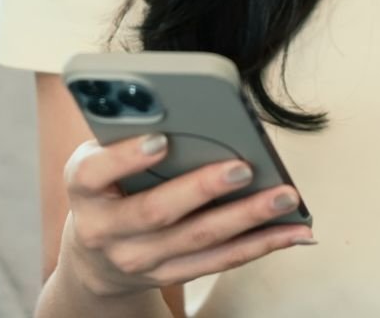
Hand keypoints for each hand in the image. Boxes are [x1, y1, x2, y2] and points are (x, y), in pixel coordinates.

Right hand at [59, 133, 314, 298]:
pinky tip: (295, 230)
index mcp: (84, 187)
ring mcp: (138, 259)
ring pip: (199, 240)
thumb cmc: (110, 180)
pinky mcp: (170, 274)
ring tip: (286, 197)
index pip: (95, 172)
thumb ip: (133, 128)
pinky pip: (221, 260)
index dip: (125, 157)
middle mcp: (105, 230)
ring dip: (248, 218)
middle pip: (157, 212)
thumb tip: (186, 105)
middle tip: (244, 167)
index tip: (160, 138)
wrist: (94, 253)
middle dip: (204, 188)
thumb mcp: (104, 151)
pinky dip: (263, 244)